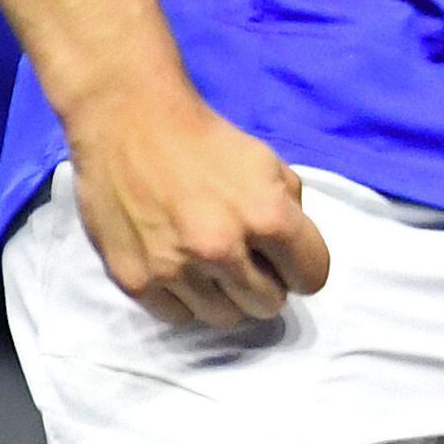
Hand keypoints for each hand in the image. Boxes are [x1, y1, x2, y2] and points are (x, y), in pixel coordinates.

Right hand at [66, 83, 330, 327]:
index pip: (312, 276)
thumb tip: (293, 255)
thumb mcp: (268, 164)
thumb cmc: (205, 141)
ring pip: (225, 318)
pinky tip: (180, 269)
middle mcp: (221, 249)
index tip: (288, 260)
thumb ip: (291, 211)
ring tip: (212, 265)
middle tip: (248, 261)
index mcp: (265, 216)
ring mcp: (176, 270)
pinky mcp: (136, 281)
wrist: (131, 124)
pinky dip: (185, 300)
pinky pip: (179, 317)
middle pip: (269, 304)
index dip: (304, 267)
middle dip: (267, 284)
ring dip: (226, 296)